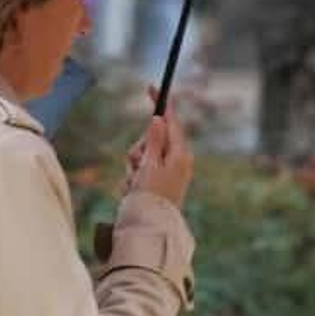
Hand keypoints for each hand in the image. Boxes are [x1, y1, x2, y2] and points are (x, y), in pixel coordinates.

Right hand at [127, 88, 192, 206]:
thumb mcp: (149, 165)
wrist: (151, 228)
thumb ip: (153, 141)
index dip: (161, 104)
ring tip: (135, 183)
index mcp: (180, 153)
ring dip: (134, 166)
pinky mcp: (161, 182)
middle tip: (136, 165)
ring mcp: (170, 172)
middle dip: (138, 148)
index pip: (170, 121)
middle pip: (152, 139)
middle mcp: (178, 161)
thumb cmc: (151, 197)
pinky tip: (134, 190)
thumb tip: (159, 119)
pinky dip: (135, 178)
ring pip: (144, 155)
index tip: (152, 87)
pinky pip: (143, 171)